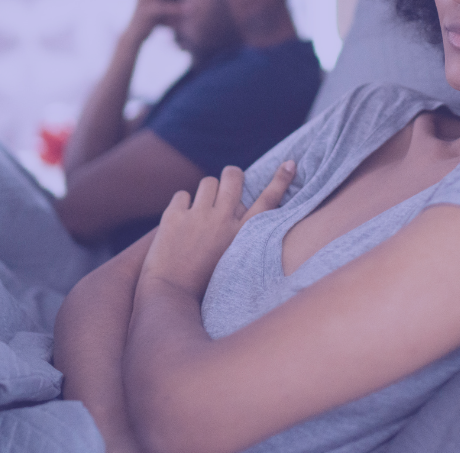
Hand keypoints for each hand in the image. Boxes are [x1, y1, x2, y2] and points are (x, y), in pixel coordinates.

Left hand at [140, 161, 296, 298]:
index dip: (280, 180)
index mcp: (242, 235)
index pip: (267, 201)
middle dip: (232, 174)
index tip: (289, 164)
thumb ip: (237, 231)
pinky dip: (181, 206)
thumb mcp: (232, 258)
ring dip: (204, 193)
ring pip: (207, 182)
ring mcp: (197, 217)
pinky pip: (182, 195)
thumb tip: (236, 204)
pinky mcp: (174, 216)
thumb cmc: (203, 281)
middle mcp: (222, 221)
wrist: (170, 295)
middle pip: (233, 177)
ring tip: (200, 212)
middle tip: (229, 179)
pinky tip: (179, 223)